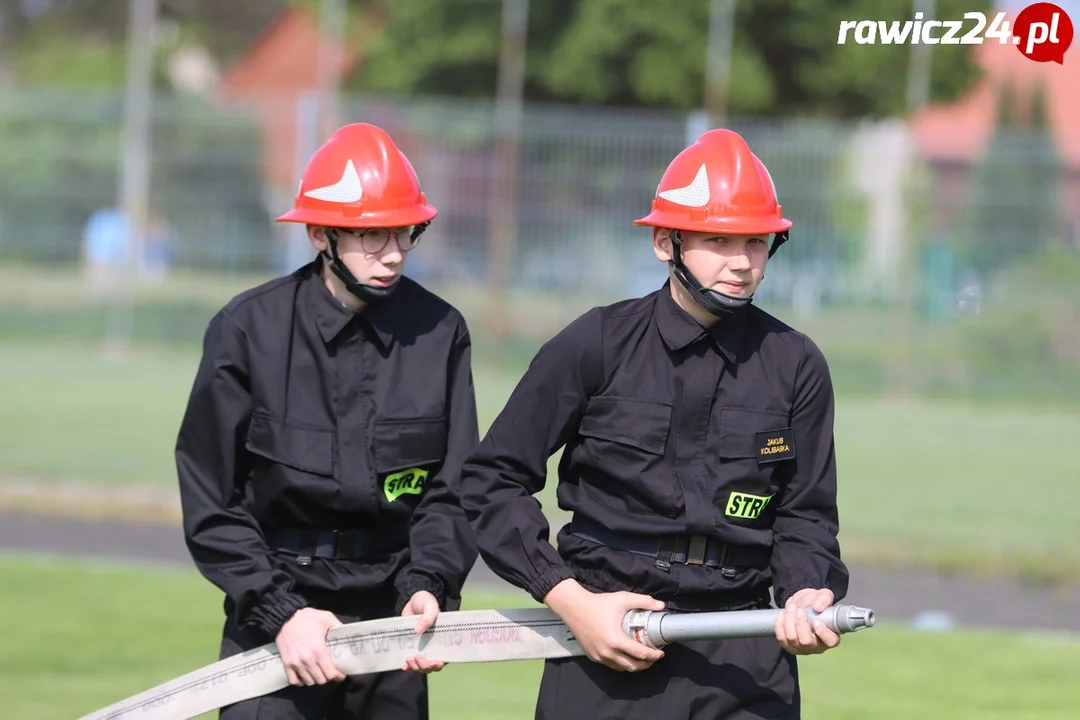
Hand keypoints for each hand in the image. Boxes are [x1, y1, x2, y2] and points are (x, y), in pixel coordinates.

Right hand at [275, 608, 346, 685]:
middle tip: (330, 671)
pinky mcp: (286, 664)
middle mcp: (308, 661)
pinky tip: (305, 676)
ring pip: (309, 682)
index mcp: (319, 651)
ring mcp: (296, 664)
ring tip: (318, 672)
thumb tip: (347, 634)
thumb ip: (338, 626)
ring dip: (315, 679)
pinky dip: (301, 681)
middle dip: (328, 677)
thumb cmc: (307, 618)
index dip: (338, 676)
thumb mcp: (327, 618)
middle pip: (321, 680)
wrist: (285, 618)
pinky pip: (294, 681)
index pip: (331, 674)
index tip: (341, 674)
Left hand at [400, 590, 445, 672]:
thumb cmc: (426, 602)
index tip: (430, 661)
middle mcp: (434, 647)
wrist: (413, 601)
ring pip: (421, 667)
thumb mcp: (430, 606)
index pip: (444, 659)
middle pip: (431, 666)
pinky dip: (408, 667)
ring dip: (415, 667)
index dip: (437, 664)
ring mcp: (423, 649)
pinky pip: (412, 663)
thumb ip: (427, 617)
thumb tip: (418, 631)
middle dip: (423, 666)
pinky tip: (403, 666)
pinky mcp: (412, 648)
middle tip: (415, 657)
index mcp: (443, 639)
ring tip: (407, 660)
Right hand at [544, 579, 665, 672]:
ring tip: (641, 659)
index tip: (661, 653)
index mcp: (616, 641)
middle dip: (646, 664)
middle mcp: (608, 653)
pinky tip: (625, 657)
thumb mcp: (622, 599)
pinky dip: (621, 664)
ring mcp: (599, 656)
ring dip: (634, 666)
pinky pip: (611, 665)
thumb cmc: (598, 603)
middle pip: (632, 666)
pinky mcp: (592, 656)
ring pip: (622, 668)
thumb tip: (661, 605)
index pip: (640, 654)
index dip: (654, 655)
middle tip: (654, 657)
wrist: (573, 607)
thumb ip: (643, 601)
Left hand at [773, 588, 840, 655]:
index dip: (823, 633)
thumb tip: (817, 607)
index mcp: (831, 636)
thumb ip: (824, 599)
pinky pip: (781, 638)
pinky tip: (782, 614)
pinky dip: (779, 625)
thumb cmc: (815, 603)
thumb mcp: (823, 596)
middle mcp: (817, 646)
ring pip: (792, 639)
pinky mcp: (789, 646)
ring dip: (789, 622)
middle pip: (807, 642)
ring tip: (791, 608)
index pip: (830, 641)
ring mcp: (802, 648)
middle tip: (799, 610)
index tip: (816, 621)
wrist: (801, 604)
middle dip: (800, 624)